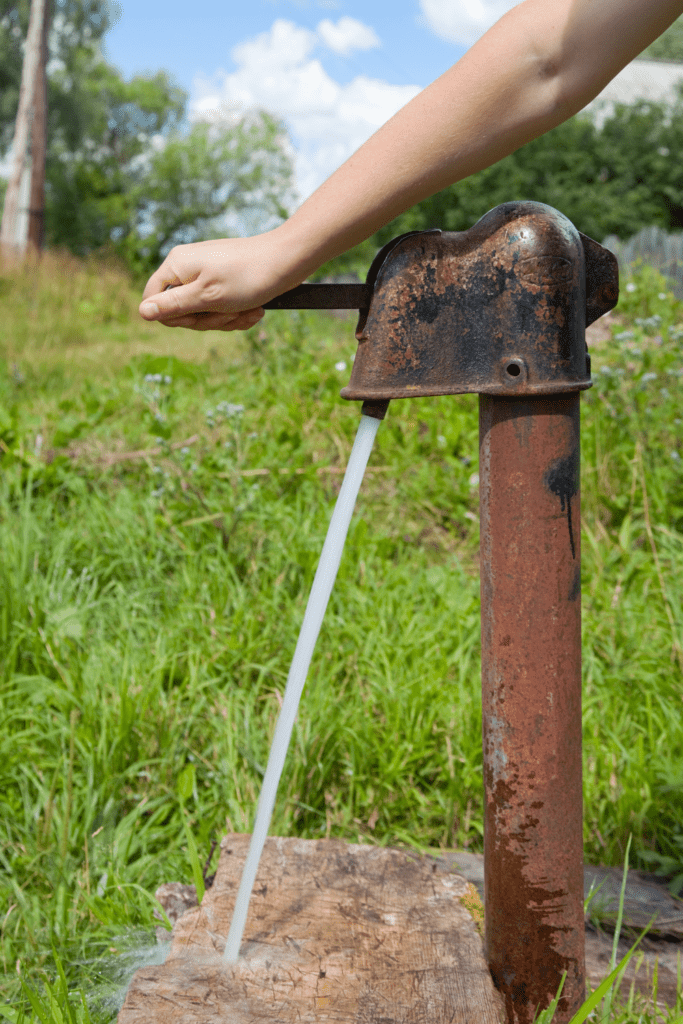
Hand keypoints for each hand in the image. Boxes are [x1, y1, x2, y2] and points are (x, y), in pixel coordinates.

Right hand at [139, 232, 305, 331]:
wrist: (287, 261)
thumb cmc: (247, 276)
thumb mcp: (206, 297)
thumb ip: (172, 306)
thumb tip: (142, 312)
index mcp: (177, 265)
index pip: (154, 300)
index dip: (173, 317)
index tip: (196, 317)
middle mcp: (188, 267)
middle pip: (182, 311)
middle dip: (208, 320)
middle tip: (229, 312)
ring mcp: (208, 274)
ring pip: (205, 313)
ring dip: (228, 319)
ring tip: (248, 310)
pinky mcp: (225, 282)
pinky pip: (222, 308)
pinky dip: (238, 314)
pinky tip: (255, 311)